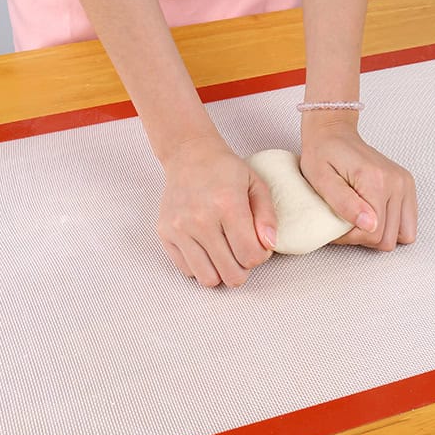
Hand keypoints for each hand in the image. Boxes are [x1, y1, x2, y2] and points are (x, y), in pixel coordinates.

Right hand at [157, 136, 276, 286]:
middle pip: (231, 274)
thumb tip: (269, 245)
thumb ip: (267, 217)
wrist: (189, 155)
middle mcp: (200, 218)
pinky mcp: (165, 233)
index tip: (258, 245)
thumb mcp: (257, 185)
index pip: (250, 256)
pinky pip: (188, 271)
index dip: (260, 257)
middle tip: (242, 253)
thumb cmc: (226, 171)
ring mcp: (179, 228)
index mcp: (227, 204)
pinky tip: (207, 248)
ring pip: (208, 279)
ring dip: (221, 273)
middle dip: (243, 269)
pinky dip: (201, 267)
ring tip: (225, 254)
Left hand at [300, 115, 416, 249]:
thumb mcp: (322, 180)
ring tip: (361, 220)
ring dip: (380, 234)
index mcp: (376, 181)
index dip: (351, 237)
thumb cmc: (322, 155)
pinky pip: (408, 223)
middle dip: (365, 237)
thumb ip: (345, 204)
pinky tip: (373, 216)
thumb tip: (370, 226)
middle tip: (346, 223)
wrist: (333, 133)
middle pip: (389, 239)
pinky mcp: (407, 186)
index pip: (373, 234)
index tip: (336, 225)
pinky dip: (392, 226)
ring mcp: (405, 184)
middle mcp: (397, 183)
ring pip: (403, 235)